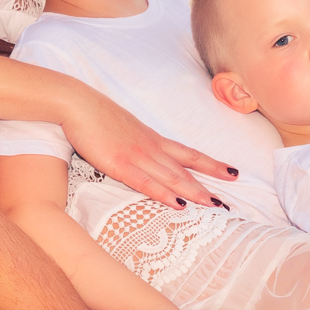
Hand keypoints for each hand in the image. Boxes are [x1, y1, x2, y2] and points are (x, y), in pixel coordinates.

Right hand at [58, 87, 236, 209]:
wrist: (77, 103)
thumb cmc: (95, 115)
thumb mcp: (123, 128)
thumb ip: (136, 141)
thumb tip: (143, 151)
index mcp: (152, 139)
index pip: (189, 154)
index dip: (212, 165)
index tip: (233, 173)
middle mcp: (151, 147)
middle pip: (187, 168)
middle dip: (210, 184)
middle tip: (232, 201)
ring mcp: (137, 156)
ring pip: (173, 177)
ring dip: (195, 192)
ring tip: (216, 205)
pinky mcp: (119, 165)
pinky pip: (146, 183)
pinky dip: (164, 194)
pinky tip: (178, 205)